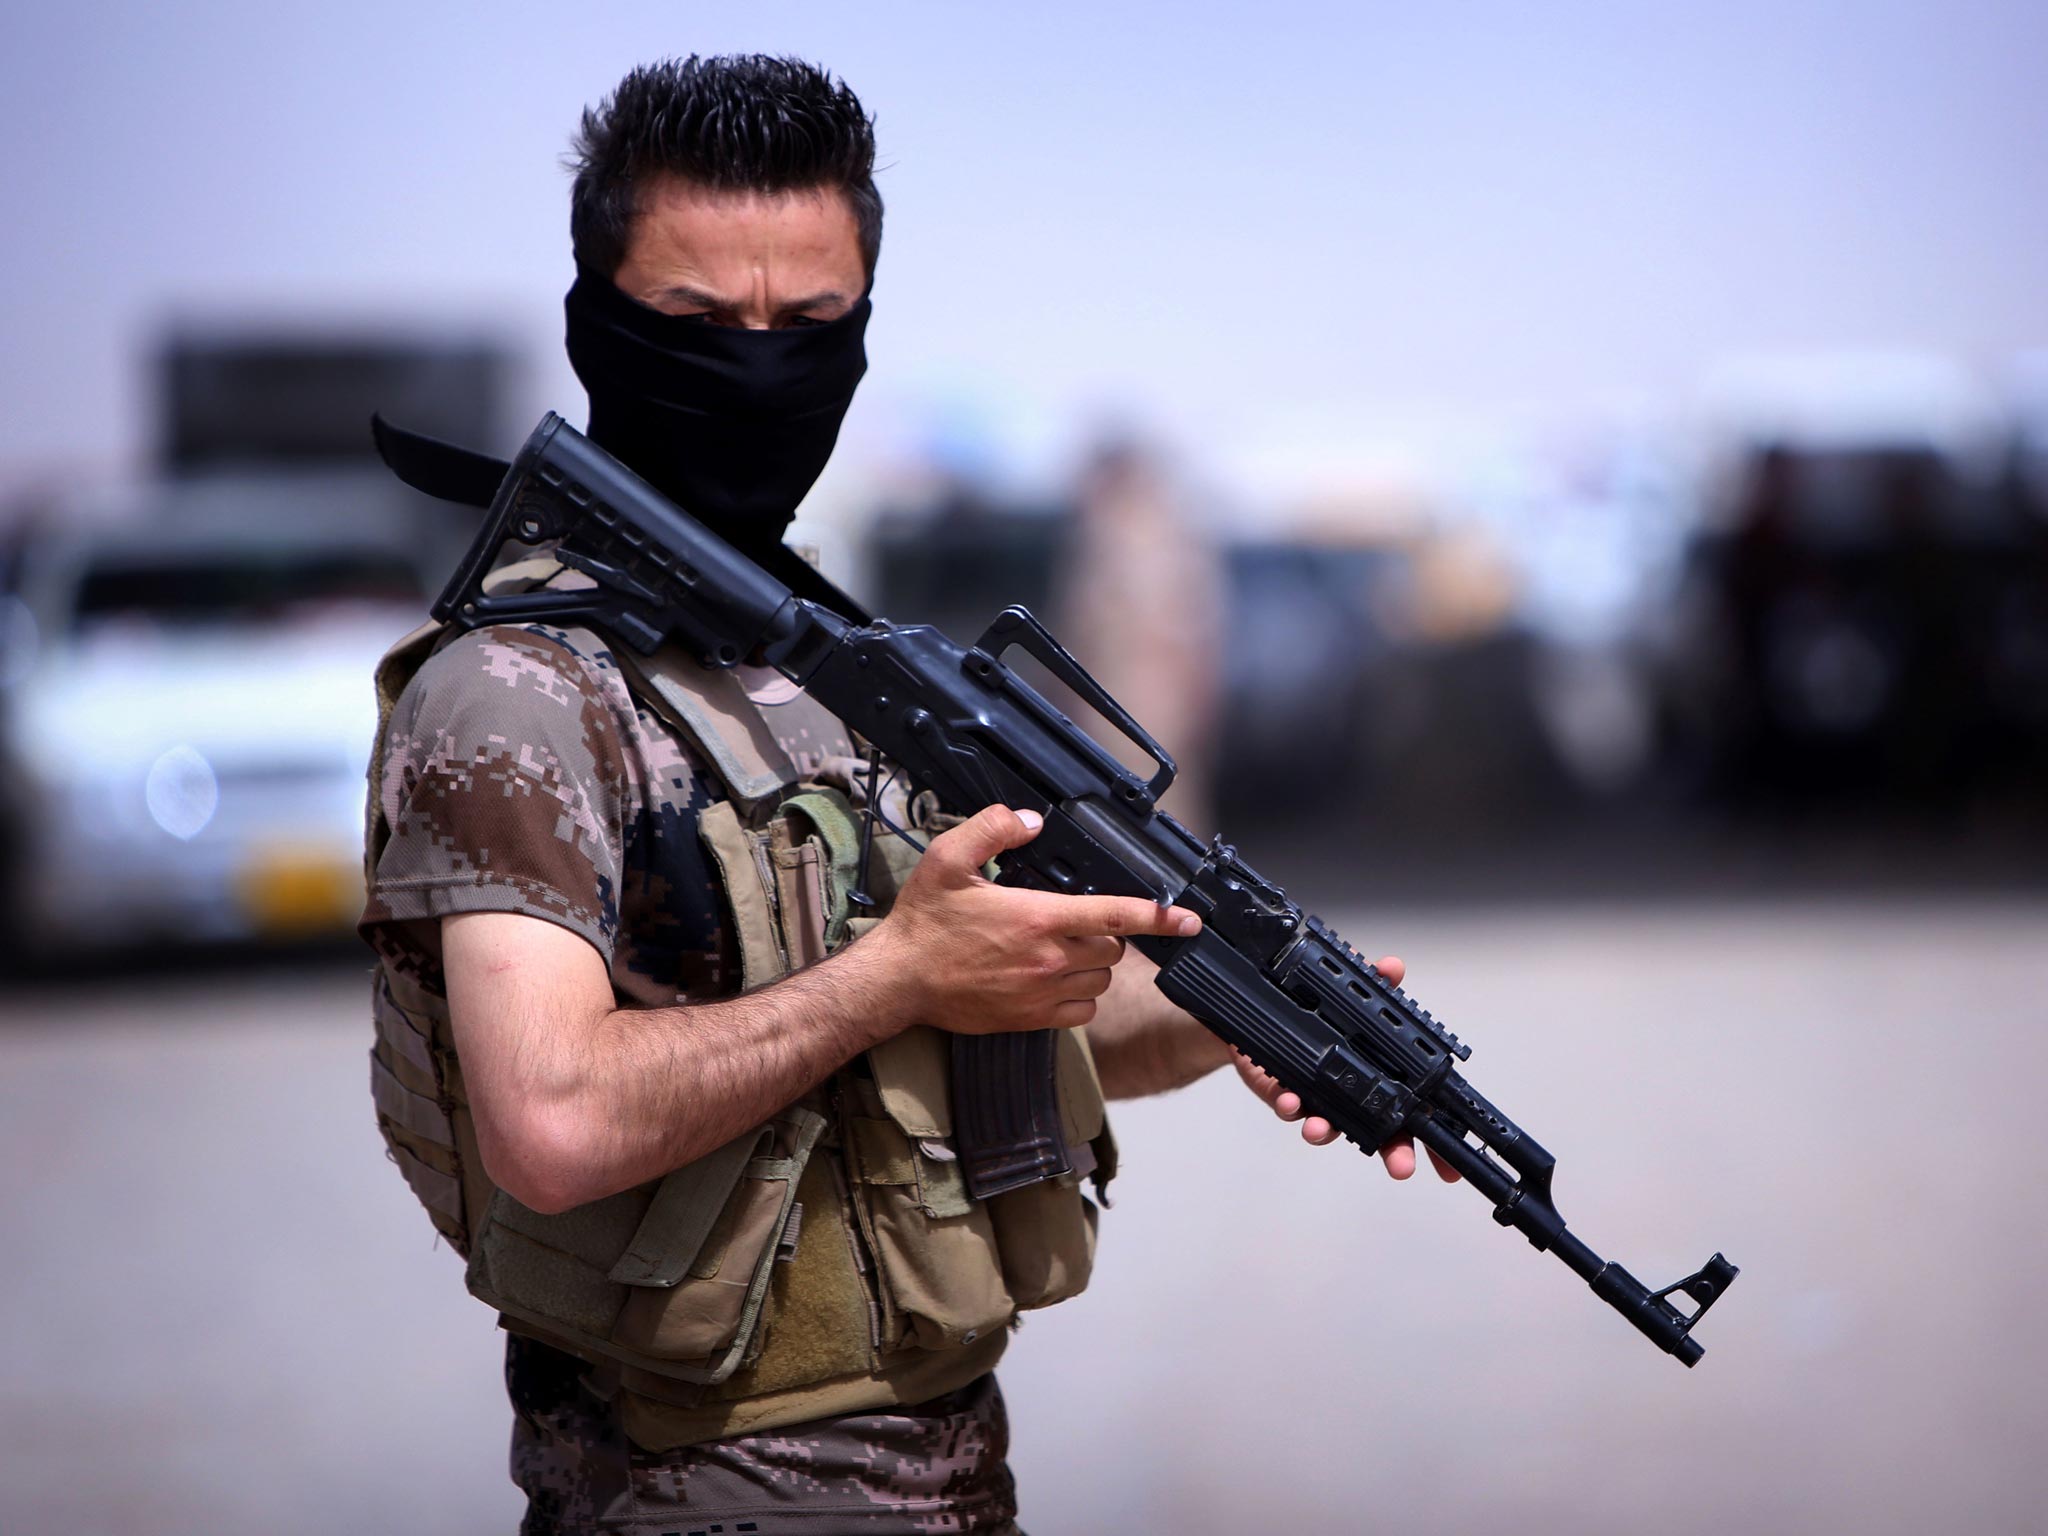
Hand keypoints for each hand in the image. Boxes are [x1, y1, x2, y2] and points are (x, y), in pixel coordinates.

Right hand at [868, 805, 1200, 1035]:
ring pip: (1100, 981)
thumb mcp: (948, 859)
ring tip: (1063, 949)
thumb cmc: (923, 923)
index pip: (1115, 914)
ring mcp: (1041, 994)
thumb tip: (1031, 820)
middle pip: (1112, 949)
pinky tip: (1056, 981)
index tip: (1188, 918)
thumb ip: (994, 829)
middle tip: (1076, 920)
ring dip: (1094, 965)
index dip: (1159, 915)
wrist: (898, 981)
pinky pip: (1081, 1013)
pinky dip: (1080, 998)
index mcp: (1037, 918)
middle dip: (1107, 933)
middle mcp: (1048, 959)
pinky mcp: (1030, 1020)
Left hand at [1231, 954, 1460, 1181]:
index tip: (1447, 1168)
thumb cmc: (1319, 1009)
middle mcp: (1351, 1094)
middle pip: (1381, 1135)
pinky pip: (1288, 1105)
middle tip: (1402, 1166)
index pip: (1414, 1111)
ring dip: (1326, 1132)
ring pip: (1328, 1127)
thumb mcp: (1353, 991)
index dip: (1434, 1142)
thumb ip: (1375, 982)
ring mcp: (1318, 1098)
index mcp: (1380, 1075)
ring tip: (1322, 1129)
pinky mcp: (1283, 1091)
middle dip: (1393, 1153)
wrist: (1263, 1009)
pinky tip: (1290, 1100)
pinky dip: (1289, 1104)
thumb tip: (1393, 967)